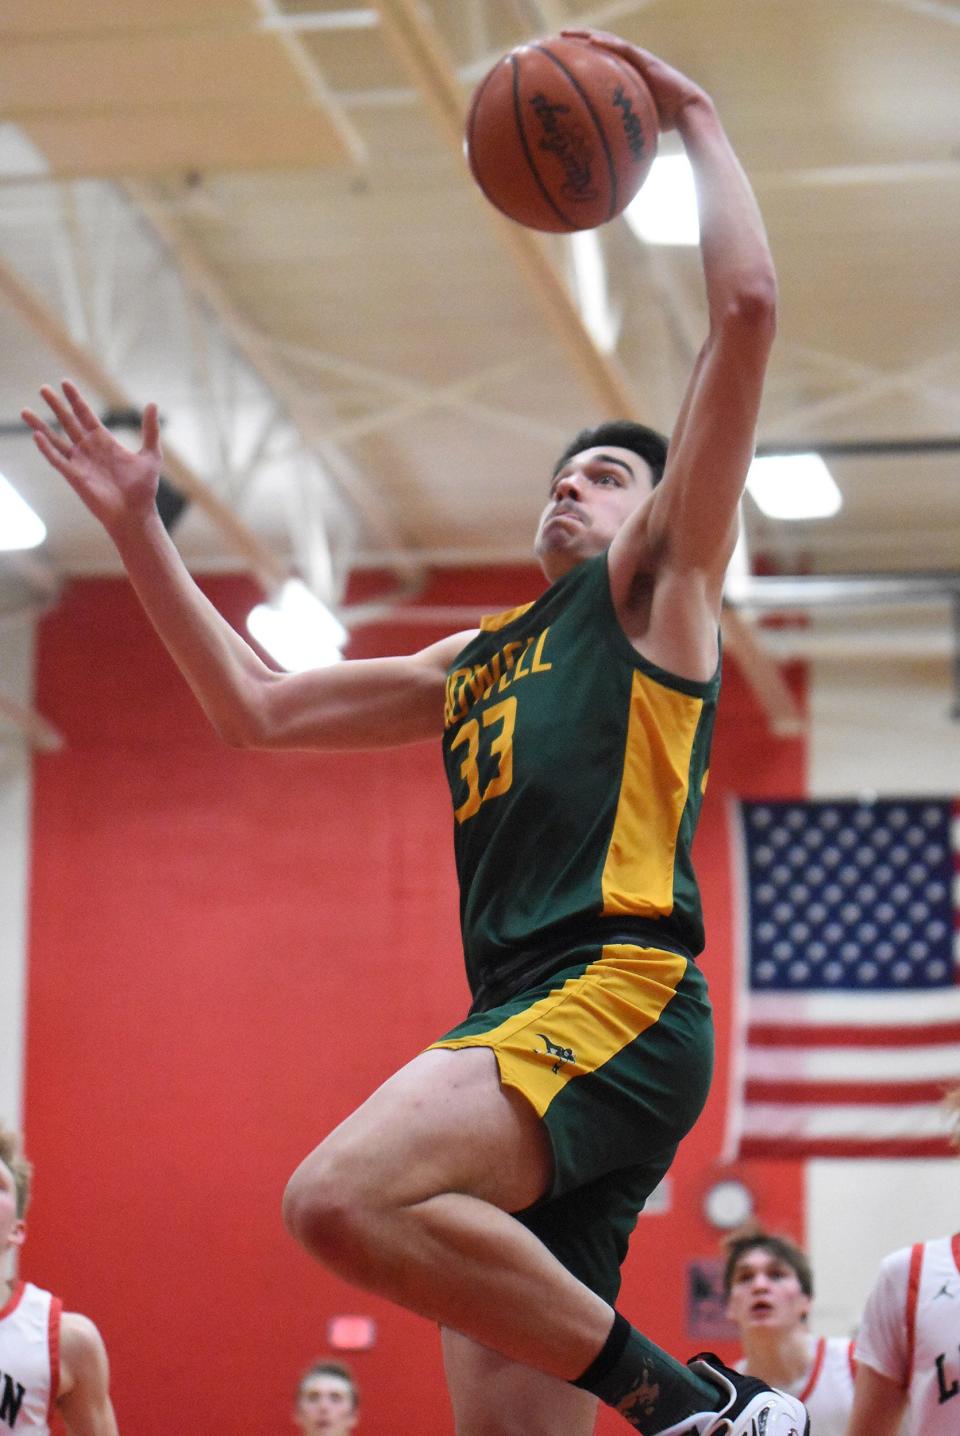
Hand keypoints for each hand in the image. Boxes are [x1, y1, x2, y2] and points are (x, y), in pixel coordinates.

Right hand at [22, 380, 162, 538]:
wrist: (136, 514)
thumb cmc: (143, 489)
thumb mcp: (151, 455)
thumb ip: (150, 430)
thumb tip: (151, 404)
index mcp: (104, 441)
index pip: (85, 414)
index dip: (75, 399)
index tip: (65, 382)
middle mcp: (89, 449)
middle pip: (68, 422)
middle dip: (56, 405)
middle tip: (43, 388)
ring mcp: (80, 463)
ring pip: (56, 439)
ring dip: (40, 425)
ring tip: (25, 411)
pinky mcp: (75, 477)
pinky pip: (57, 460)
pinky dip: (47, 449)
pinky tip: (37, 435)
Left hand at [560, 29, 707, 128]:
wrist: (687, 112)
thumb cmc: (664, 124)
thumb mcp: (634, 127)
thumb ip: (617, 132)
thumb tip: (599, 157)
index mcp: (625, 77)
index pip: (599, 63)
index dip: (580, 59)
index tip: (560, 60)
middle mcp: (629, 65)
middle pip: (599, 48)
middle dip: (577, 41)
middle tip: (555, 40)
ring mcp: (637, 59)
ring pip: (607, 42)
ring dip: (586, 36)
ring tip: (566, 34)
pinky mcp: (645, 60)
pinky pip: (623, 49)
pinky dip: (607, 44)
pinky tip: (591, 41)